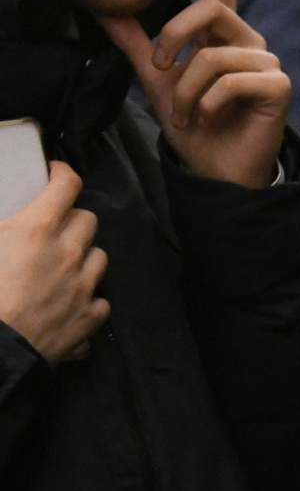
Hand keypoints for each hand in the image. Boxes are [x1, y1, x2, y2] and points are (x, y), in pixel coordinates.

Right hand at [0, 164, 108, 362]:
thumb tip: (5, 230)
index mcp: (36, 230)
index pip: (66, 185)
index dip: (62, 173)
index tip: (55, 174)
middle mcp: (68, 252)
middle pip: (86, 219)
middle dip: (71, 219)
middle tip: (51, 228)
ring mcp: (83, 285)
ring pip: (98, 255)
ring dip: (82, 255)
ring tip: (61, 265)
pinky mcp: (89, 316)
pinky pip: (99, 298)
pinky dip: (87, 297)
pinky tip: (69, 300)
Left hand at [96, 0, 288, 188]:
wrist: (214, 167)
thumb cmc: (193, 122)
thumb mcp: (156, 79)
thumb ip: (136, 44)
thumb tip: (105, 10)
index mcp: (222, 31)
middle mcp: (248, 40)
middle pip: (212, 8)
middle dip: (173, 36)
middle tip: (159, 68)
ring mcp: (266, 63)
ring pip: (212, 56)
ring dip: (185, 91)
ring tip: (183, 115)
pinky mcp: (278, 86)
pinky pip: (231, 82)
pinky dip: (207, 104)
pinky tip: (206, 119)